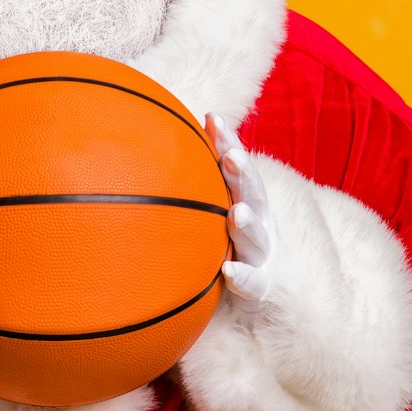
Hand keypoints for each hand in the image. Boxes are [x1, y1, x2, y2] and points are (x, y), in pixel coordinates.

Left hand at [206, 113, 274, 306]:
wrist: (266, 293)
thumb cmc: (225, 246)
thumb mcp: (212, 215)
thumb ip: (190, 190)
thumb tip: (145, 149)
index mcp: (246, 201)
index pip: (237, 167)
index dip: (227, 142)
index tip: (211, 117)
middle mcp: (258, 223)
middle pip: (253, 193)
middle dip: (243, 174)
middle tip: (232, 157)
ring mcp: (261, 255)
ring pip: (256, 237)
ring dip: (248, 224)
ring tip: (238, 213)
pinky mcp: (262, 287)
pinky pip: (253, 283)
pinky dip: (243, 277)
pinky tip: (229, 272)